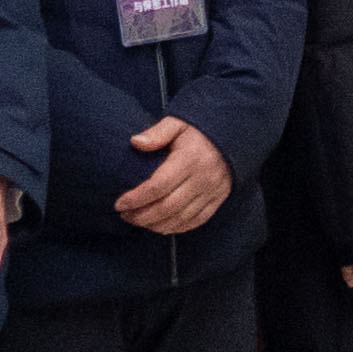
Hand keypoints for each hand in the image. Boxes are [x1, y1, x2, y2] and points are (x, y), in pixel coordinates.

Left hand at [121, 117, 233, 234]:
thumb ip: (157, 133)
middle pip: (168, 206)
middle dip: (142, 216)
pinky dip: (176, 228)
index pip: (158, 186)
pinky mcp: (218, 199)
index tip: (119, 204)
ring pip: (181, 217)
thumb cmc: (198, 132)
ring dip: (156, 225)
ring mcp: (212, 191)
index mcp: (190, 159)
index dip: (136, 198)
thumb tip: (135, 142)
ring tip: (137, 221)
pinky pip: (196, 221)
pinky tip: (160, 227)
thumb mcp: (178, 124)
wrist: (232, 137)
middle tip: (125, 216)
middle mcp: (202, 178)